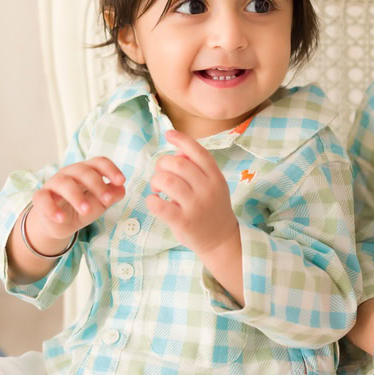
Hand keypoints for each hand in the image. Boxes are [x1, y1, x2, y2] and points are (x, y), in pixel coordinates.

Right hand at [29, 157, 125, 243]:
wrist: (59, 225)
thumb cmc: (81, 208)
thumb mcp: (100, 204)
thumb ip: (111, 196)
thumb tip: (121, 189)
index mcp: (86, 171)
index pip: (99, 162)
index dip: (111, 170)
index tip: (121, 181)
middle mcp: (70, 173)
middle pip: (83, 171)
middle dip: (97, 185)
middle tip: (108, 200)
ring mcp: (54, 184)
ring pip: (64, 183)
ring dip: (76, 196)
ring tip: (86, 211)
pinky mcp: (41, 197)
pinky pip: (44, 199)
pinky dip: (52, 209)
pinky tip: (61, 218)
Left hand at [147, 130, 238, 254]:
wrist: (221, 239)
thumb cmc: (212, 208)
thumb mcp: (213, 185)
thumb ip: (198, 168)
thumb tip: (178, 149)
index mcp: (216, 177)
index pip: (198, 152)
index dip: (182, 139)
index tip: (168, 135)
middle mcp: (208, 189)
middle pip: (179, 163)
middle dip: (162, 164)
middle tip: (160, 174)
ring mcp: (196, 206)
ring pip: (167, 181)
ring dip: (155, 181)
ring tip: (156, 188)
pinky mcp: (183, 222)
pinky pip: (160, 205)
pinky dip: (151, 200)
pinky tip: (154, 201)